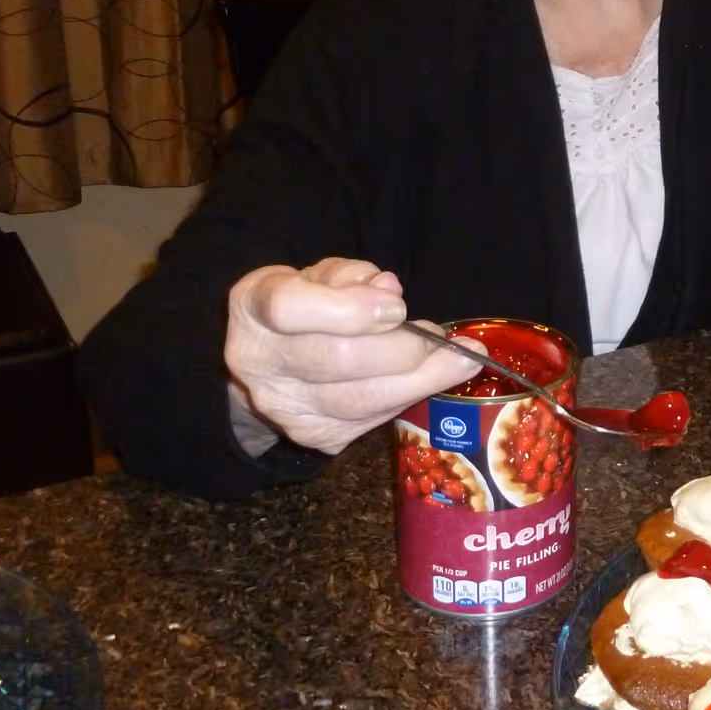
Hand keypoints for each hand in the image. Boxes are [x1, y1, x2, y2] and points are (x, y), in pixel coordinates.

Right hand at [223, 258, 482, 457]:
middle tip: (438, 335)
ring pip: (360, 399)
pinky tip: (432, 378)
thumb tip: (388, 290)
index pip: (290, 308)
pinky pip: (370, 420)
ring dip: (420, 378)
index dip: (350, 310)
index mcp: (253, 306)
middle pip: (337, 360)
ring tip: (456, 358)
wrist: (275, 358)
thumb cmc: (309, 304)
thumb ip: (353, 277)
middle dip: (403, 348)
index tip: (397, 308)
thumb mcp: (323, 275)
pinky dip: (408, 397)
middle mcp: (258, 361)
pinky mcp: (312, 434)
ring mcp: (282, 405)